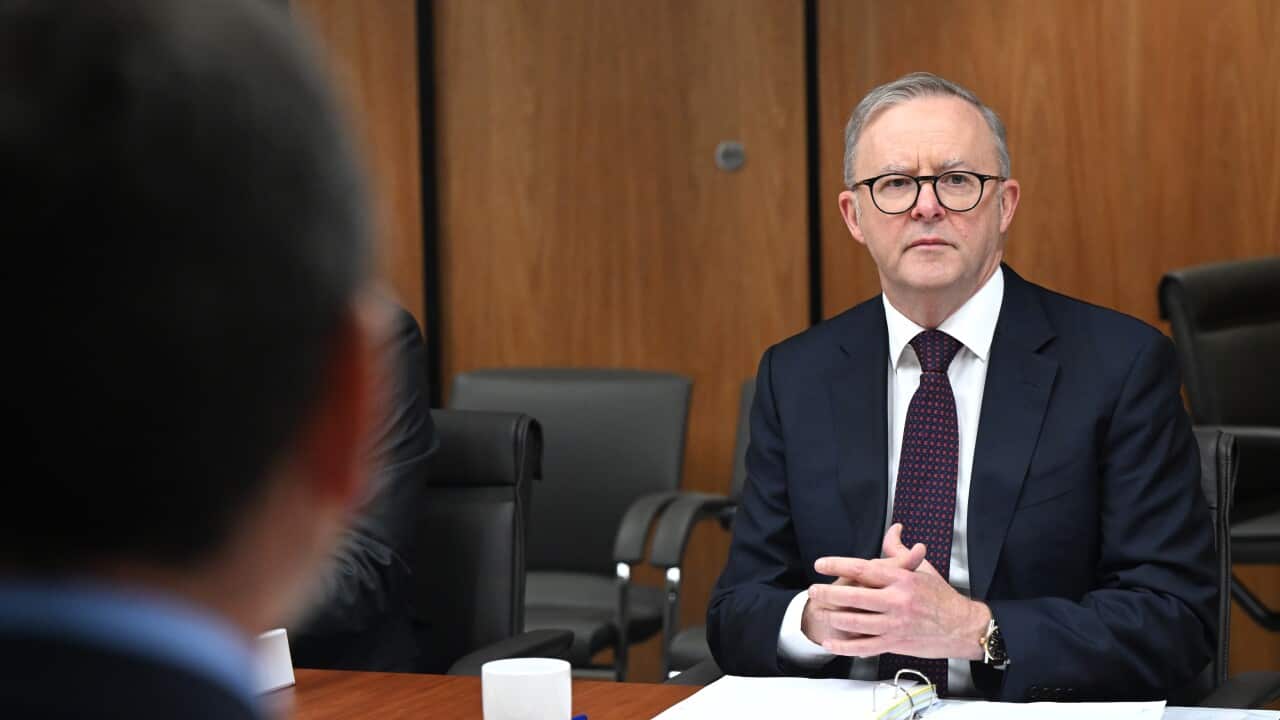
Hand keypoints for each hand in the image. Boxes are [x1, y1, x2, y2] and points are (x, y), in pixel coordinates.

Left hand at [804, 524, 990, 659]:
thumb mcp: (922, 570)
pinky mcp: (896, 644)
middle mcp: (897, 601)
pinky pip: (864, 646)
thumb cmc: (941, 597)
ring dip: (833, 617)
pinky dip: (845, 646)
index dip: (838, 565)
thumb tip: (892, 530)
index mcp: (902, 579)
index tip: (820, 564)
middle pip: (854, 596)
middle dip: (829, 593)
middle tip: (814, 590)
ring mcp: (896, 624)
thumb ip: (900, 552)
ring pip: (856, 622)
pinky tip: (830, 642)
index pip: (863, 568)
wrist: (963, 627)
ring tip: (820, 611)